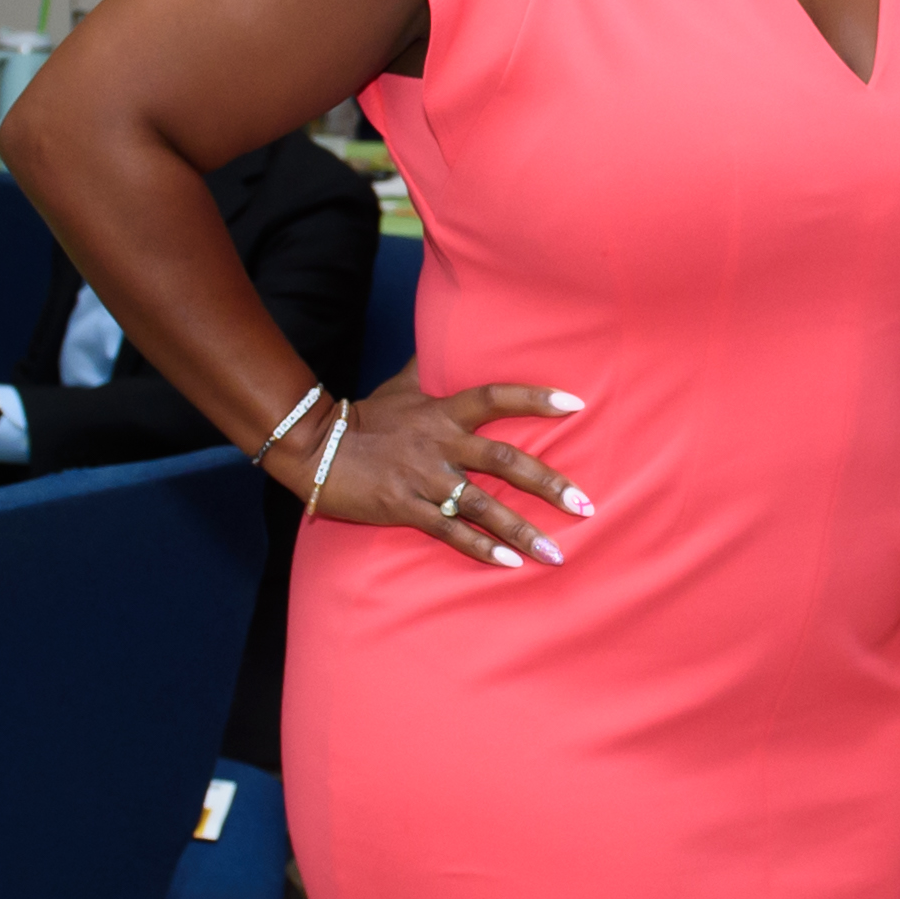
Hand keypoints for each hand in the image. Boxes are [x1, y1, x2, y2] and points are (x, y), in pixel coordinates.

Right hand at [267, 373, 593, 568]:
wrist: (314, 447)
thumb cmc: (365, 417)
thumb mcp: (401, 385)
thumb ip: (432, 365)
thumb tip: (448, 334)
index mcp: (442, 411)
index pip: (496, 397)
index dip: (535, 397)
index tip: (577, 404)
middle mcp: (439, 443)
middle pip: (504, 460)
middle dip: (548, 484)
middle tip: (585, 506)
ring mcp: (422, 477)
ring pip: (482, 505)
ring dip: (521, 530)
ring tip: (555, 553)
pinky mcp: (402, 507)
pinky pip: (448, 530)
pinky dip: (479, 548)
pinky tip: (508, 563)